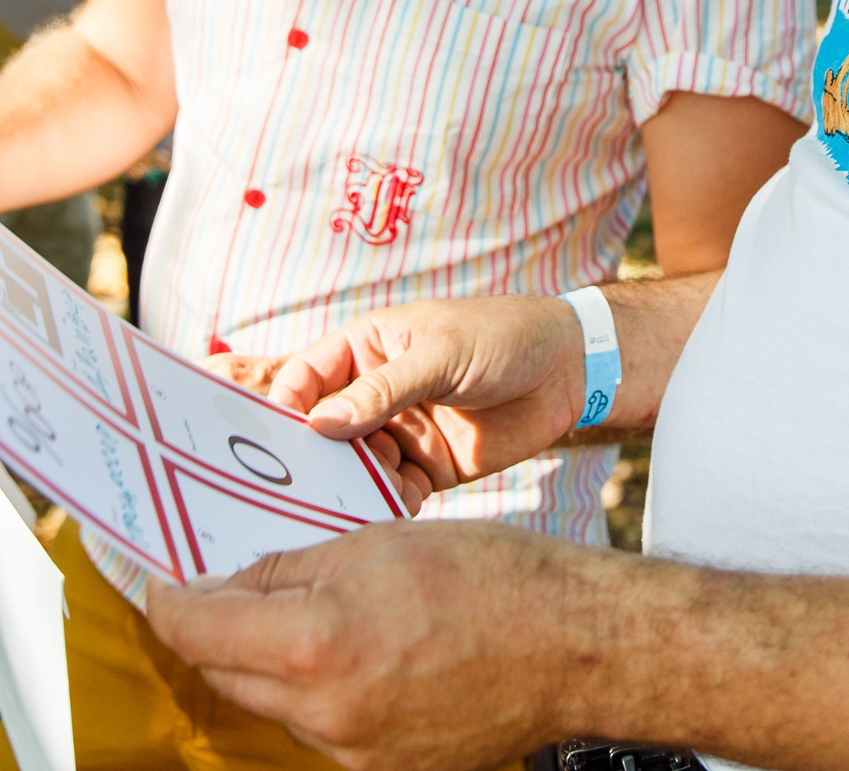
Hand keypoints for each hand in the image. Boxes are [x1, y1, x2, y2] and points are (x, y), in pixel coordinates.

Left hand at [147, 521, 605, 770]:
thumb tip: (229, 583)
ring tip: (321, 612)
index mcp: (315, 645)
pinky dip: (323, 689)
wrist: (576, 648)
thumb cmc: (494, 581)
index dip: (170, 599)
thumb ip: (289, 568)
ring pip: (276, 701)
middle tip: (227, 586)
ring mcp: (355, 752)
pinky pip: (324, 727)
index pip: (197, 630)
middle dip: (218, 627)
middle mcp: (325, 713)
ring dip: (275, 659)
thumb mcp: (377, 542)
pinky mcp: (384, 770)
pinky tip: (364, 651)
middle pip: (226, 671)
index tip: (165, 581)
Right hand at [268, 296, 587, 509]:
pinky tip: (391, 512)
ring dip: (350, 486)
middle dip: (312, 458)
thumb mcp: (442, 353)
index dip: (287, 406)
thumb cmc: (503, 336)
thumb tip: (321, 424)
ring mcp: (399, 432)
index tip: (280, 440)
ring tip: (353, 502)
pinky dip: (387, 505)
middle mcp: (374, 393)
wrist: (569, 371)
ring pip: (355, 467)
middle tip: (302, 488)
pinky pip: (393, 492)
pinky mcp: (427, 467)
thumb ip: (384, 389)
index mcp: (367, 349)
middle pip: (323, 431)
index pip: (307, 378)